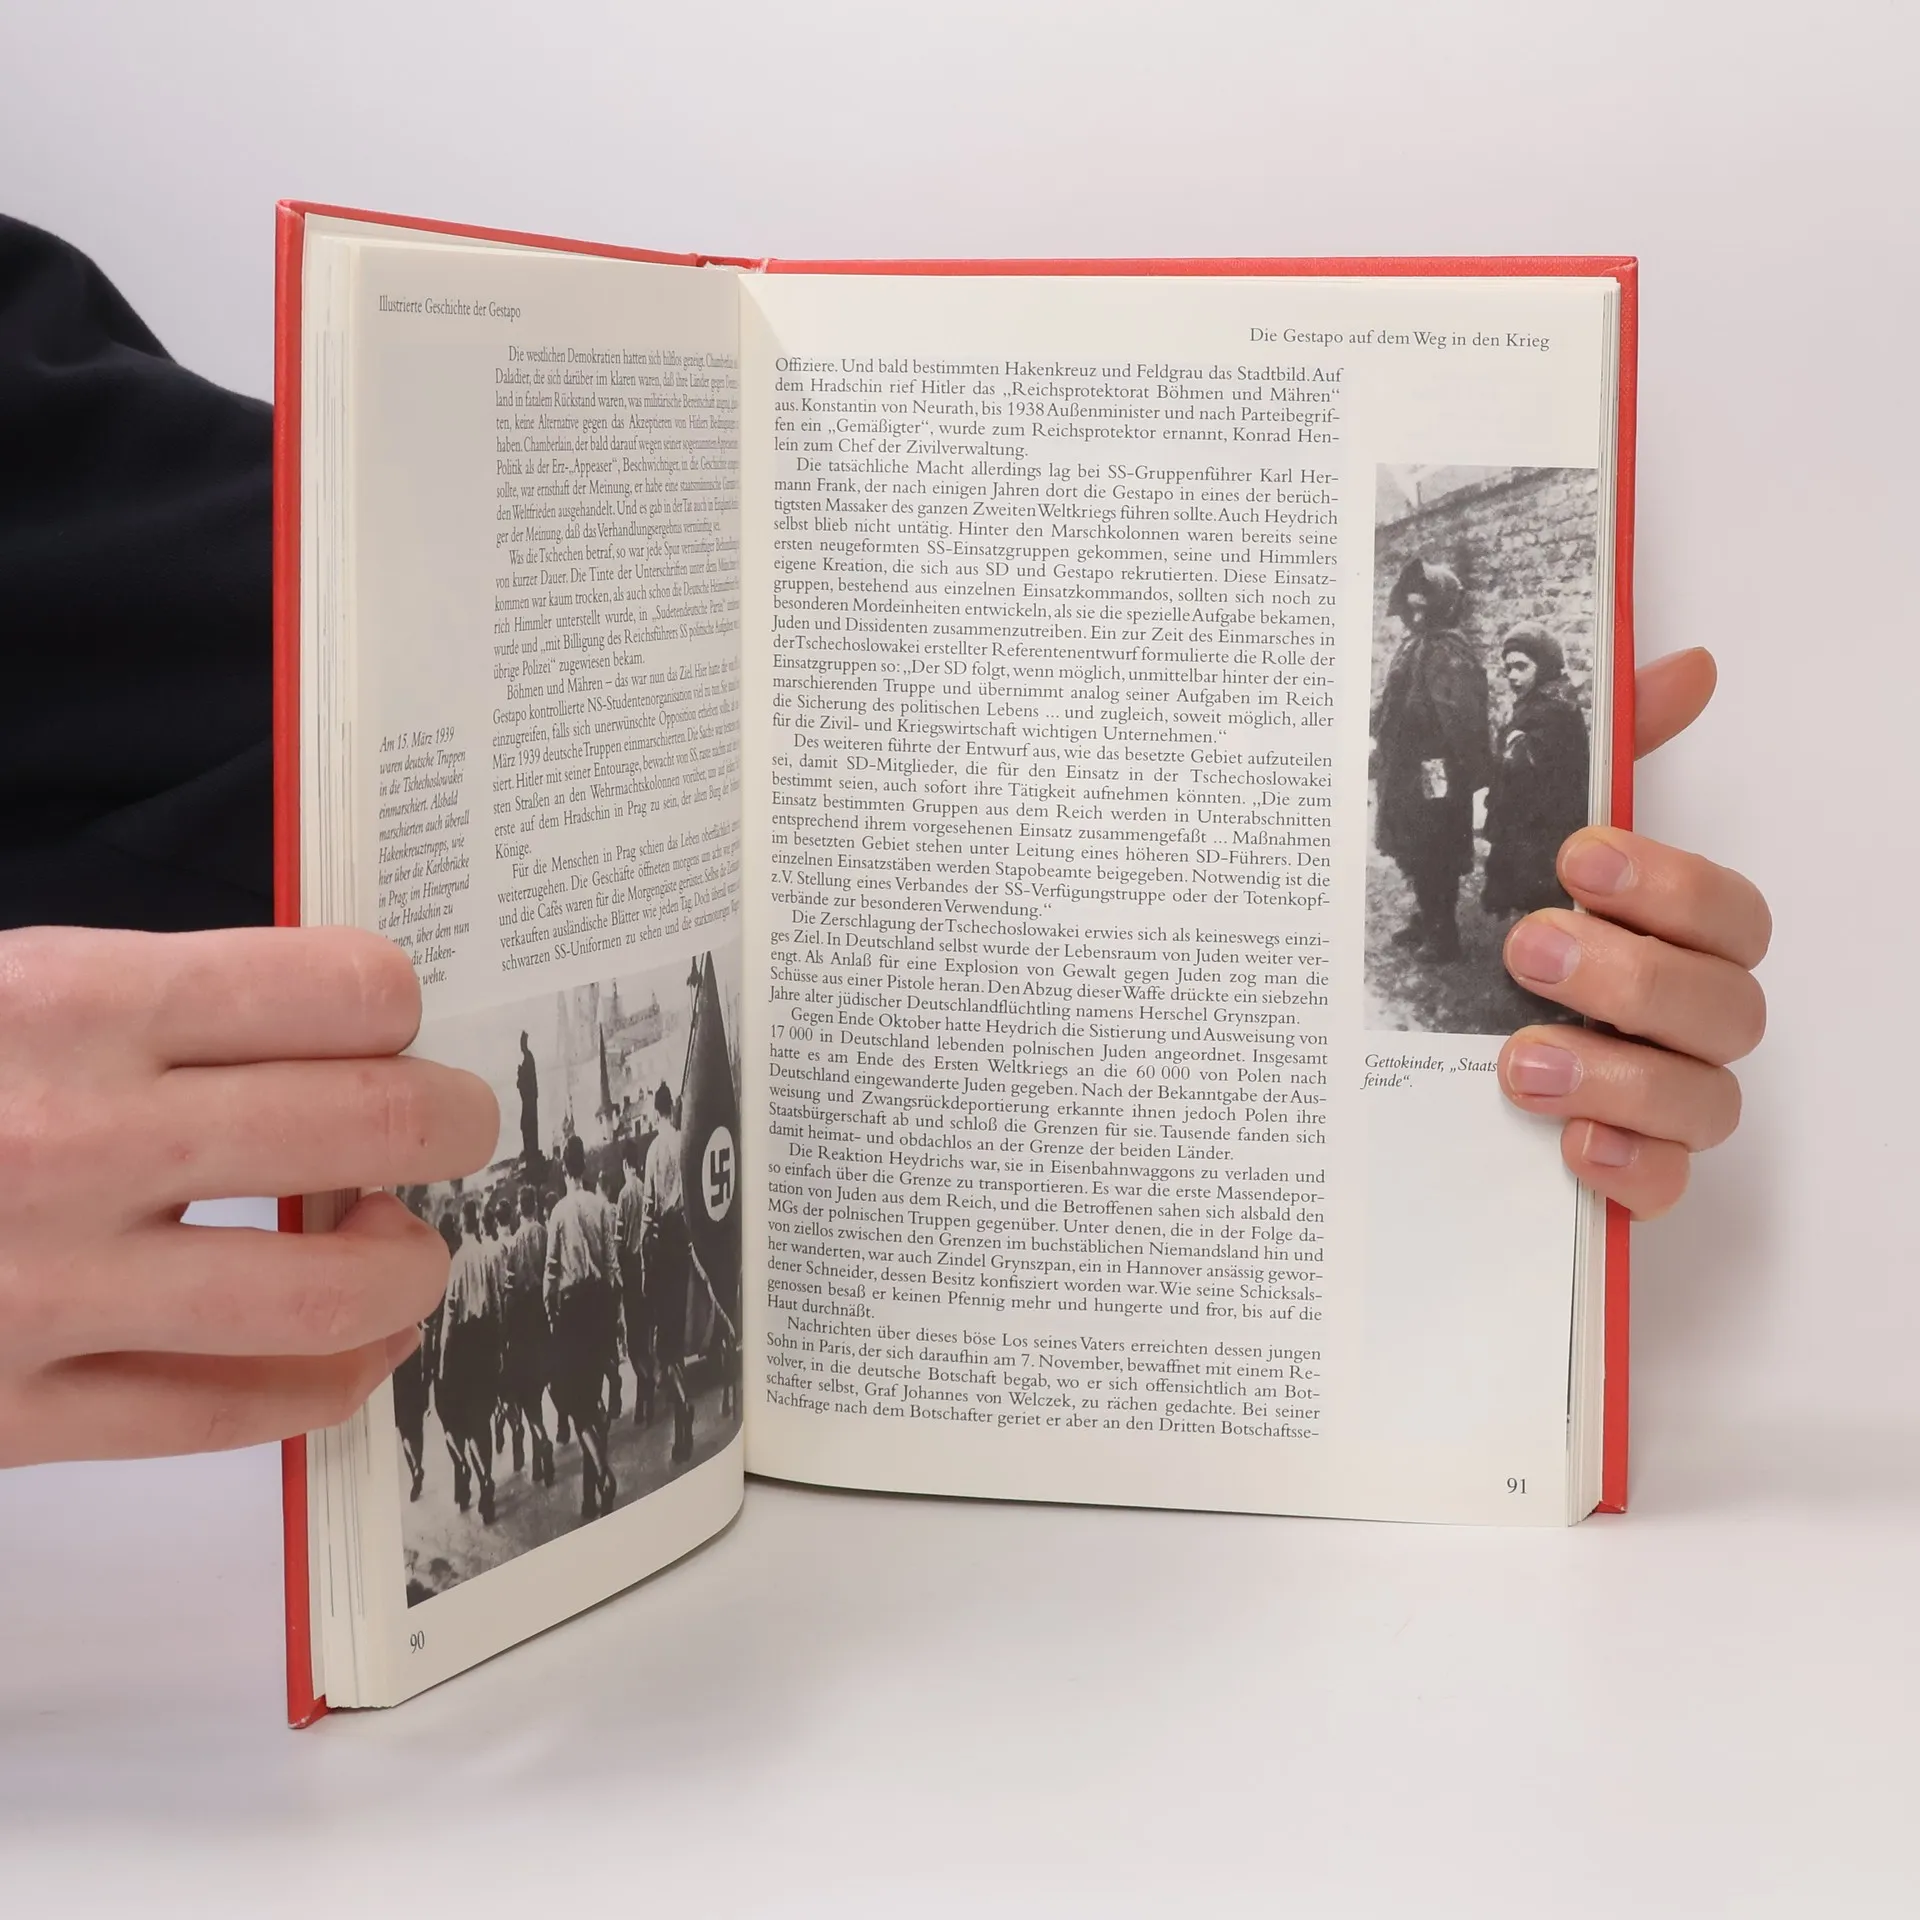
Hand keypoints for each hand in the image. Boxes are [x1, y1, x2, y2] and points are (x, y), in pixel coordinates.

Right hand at [0, 927, 497, 1464]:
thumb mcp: (9, 992)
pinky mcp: (15, 1414)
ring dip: (411, 1266)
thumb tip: (341, 1027)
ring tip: (396, 1245)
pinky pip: (235, 1417)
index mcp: (71, 1005)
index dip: (395, 1008)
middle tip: (444, 1128)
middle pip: (379, 1124)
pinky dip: (329, 1382)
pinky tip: (346, 1349)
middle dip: (451, 1124)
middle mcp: (76, 1141)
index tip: (388, 1028)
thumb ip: (162, 1009)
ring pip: (336, 1291)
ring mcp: (48, 1289)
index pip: (345, 990)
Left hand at [1498, 649, 1767, 1217]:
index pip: (1729, 914)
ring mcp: (1660, 1105)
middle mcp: (1681, 1024)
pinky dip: (1629, 1171)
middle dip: (1631, 976)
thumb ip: (1603, 754)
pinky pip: (1665, 1190)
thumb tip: (1688, 664)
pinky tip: (1568, 1150)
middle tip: (1525, 949)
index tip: (1574, 858)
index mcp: (1671, 941)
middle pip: (1726, 1006)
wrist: (1383, 1052)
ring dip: (1618, 1076)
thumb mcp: (1516, 837)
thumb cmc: (1486, 938)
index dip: (1669, 885)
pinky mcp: (1622, 1178)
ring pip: (1706, 1100)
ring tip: (1519, 1061)